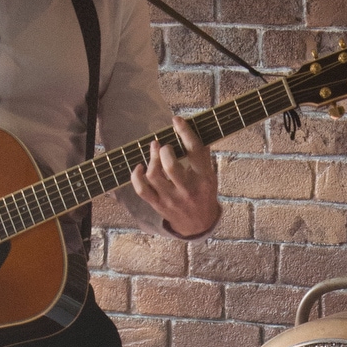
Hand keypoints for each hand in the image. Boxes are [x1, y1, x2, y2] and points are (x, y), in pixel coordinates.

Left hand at [132, 116, 220, 236]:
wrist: (199, 225)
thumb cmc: (203, 194)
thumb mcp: (210, 175)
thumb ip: (202, 155)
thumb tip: (191, 129)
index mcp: (204, 179)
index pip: (195, 151)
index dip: (185, 132)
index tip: (176, 120)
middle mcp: (188, 190)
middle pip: (170, 166)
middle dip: (164, 150)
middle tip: (165, 146)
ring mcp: (172, 199)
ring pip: (154, 176)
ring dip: (151, 159)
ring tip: (154, 150)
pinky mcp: (159, 205)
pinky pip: (142, 190)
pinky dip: (136, 176)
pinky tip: (139, 167)